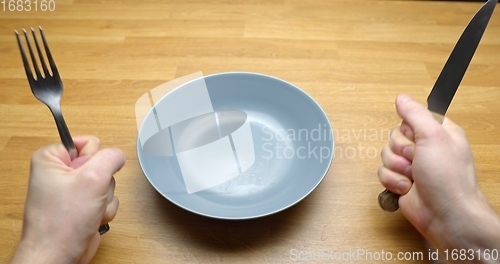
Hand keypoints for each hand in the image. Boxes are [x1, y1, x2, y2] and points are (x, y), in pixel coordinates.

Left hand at [11, 136, 125, 263]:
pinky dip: (104, 209)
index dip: (95, 158)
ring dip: (105, 198)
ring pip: (106, 182)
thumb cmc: (62, 222)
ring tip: (90, 209)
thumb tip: (119, 155)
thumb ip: (111, 157)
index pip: (88, 142)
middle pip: (100, 163)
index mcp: (51, 158)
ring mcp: (72, 190)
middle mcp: (60, 172)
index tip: (87, 175)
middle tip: (90, 195)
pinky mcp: (82, 206)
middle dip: (102, 182)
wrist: (58, 255)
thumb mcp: (93, 178)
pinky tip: (92, 218)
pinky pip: (106, 198)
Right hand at [378, 95, 499, 255]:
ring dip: (397, 168)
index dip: (409, 131)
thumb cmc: (448, 178)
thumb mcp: (433, 137)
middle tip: (417, 161)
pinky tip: (408, 188)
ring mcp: (412, 166)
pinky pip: (383, 173)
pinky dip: (393, 182)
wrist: (446, 215)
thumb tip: (401, 98)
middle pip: (394, 137)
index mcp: (438, 133)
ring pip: (385, 155)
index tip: (418, 140)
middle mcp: (425, 148)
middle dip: (401, 152)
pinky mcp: (401, 182)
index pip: (410, 119)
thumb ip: (415, 114)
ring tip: (414, 178)